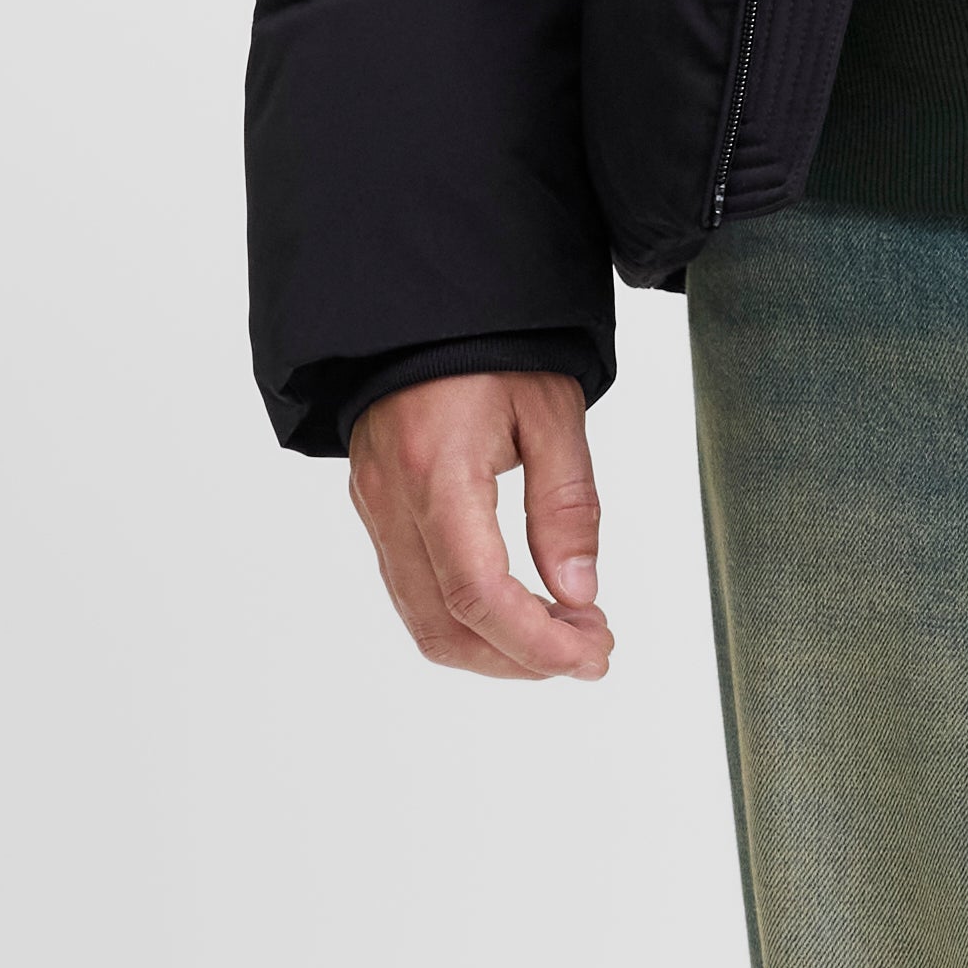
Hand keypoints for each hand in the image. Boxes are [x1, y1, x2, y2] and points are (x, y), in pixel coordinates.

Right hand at [347, 369, 610, 685]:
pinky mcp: (376, 512)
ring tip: (566, 632)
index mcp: (434, 471)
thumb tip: (578, 595)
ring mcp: (374, 510)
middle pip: (445, 626)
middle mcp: (390, 501)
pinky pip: (415, 592)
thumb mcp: (551, 411)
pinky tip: (523, 607)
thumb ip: (567, 505)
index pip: (478, 594)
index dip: (537, 643)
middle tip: (591, 650)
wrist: (417, 308)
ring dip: (497, 648)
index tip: (593, 656)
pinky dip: (470, 620)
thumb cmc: (489, 345)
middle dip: (522, 659)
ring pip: (425, 621)